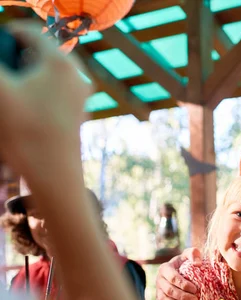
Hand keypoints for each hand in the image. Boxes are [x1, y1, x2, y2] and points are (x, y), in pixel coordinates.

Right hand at [0, 22, 90, 189]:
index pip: (26, 31)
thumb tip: (0, 66)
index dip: (4, 38)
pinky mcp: (77, 110)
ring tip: (10, 98)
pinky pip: (51, 89)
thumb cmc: (26, 133)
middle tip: (4, 82)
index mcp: (60, 61)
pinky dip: (34, 92)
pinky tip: (22, 111)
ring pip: (44, 71)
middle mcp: (77, 73)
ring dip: (23, 77)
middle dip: (14, 59)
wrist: (55, 175)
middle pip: (37, 51)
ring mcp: (80, 93)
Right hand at [156, 248, 201, 299]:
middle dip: (182, 297)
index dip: (184, 284)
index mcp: (165, 268)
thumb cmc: (186, 262)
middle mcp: (159, 279)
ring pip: (164, 299)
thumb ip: (194, 254)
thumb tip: (197, 264)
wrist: (180, 270)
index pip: (173, 277)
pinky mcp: (158, 298)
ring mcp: (158, 290)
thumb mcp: (190, 254)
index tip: (195, 289)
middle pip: (169, 290)